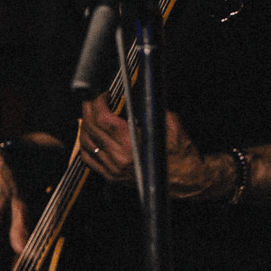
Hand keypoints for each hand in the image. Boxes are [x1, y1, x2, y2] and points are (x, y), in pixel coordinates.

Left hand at [77, 97, 228, 201]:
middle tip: (92, 98)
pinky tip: (90, 133)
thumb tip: (134, 91)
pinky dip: (85, 143)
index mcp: (131, 144)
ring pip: (86, 143)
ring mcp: (113, 169)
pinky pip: (89, 159)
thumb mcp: (170, 123)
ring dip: (85, 124)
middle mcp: (118, 158)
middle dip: (88, 109)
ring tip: (90, 112)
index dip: (98, 102)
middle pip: (91, 128)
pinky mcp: (112, 176)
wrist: (186, 178)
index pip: (103, 119)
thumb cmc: (180, 153)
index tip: (102, 94)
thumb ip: (149, 107)